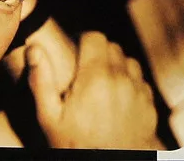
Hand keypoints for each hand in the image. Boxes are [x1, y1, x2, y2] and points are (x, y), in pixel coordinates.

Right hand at [26, 31, 158, 148]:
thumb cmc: (77, 146)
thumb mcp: (49, 117)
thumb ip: (41, 80)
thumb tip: (34, 50)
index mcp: (95, 79)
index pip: (95, 37)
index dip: (83, 39)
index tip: (75, 48)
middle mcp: (121, 80)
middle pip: (112, 46)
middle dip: (97, 51)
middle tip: (84, 68)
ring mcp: (138, 93)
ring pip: (128, 61)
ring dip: (115, 65)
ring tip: (100, 82)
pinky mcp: (149, 106)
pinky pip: (141, 81)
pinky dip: (129, 83)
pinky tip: (116, 98)